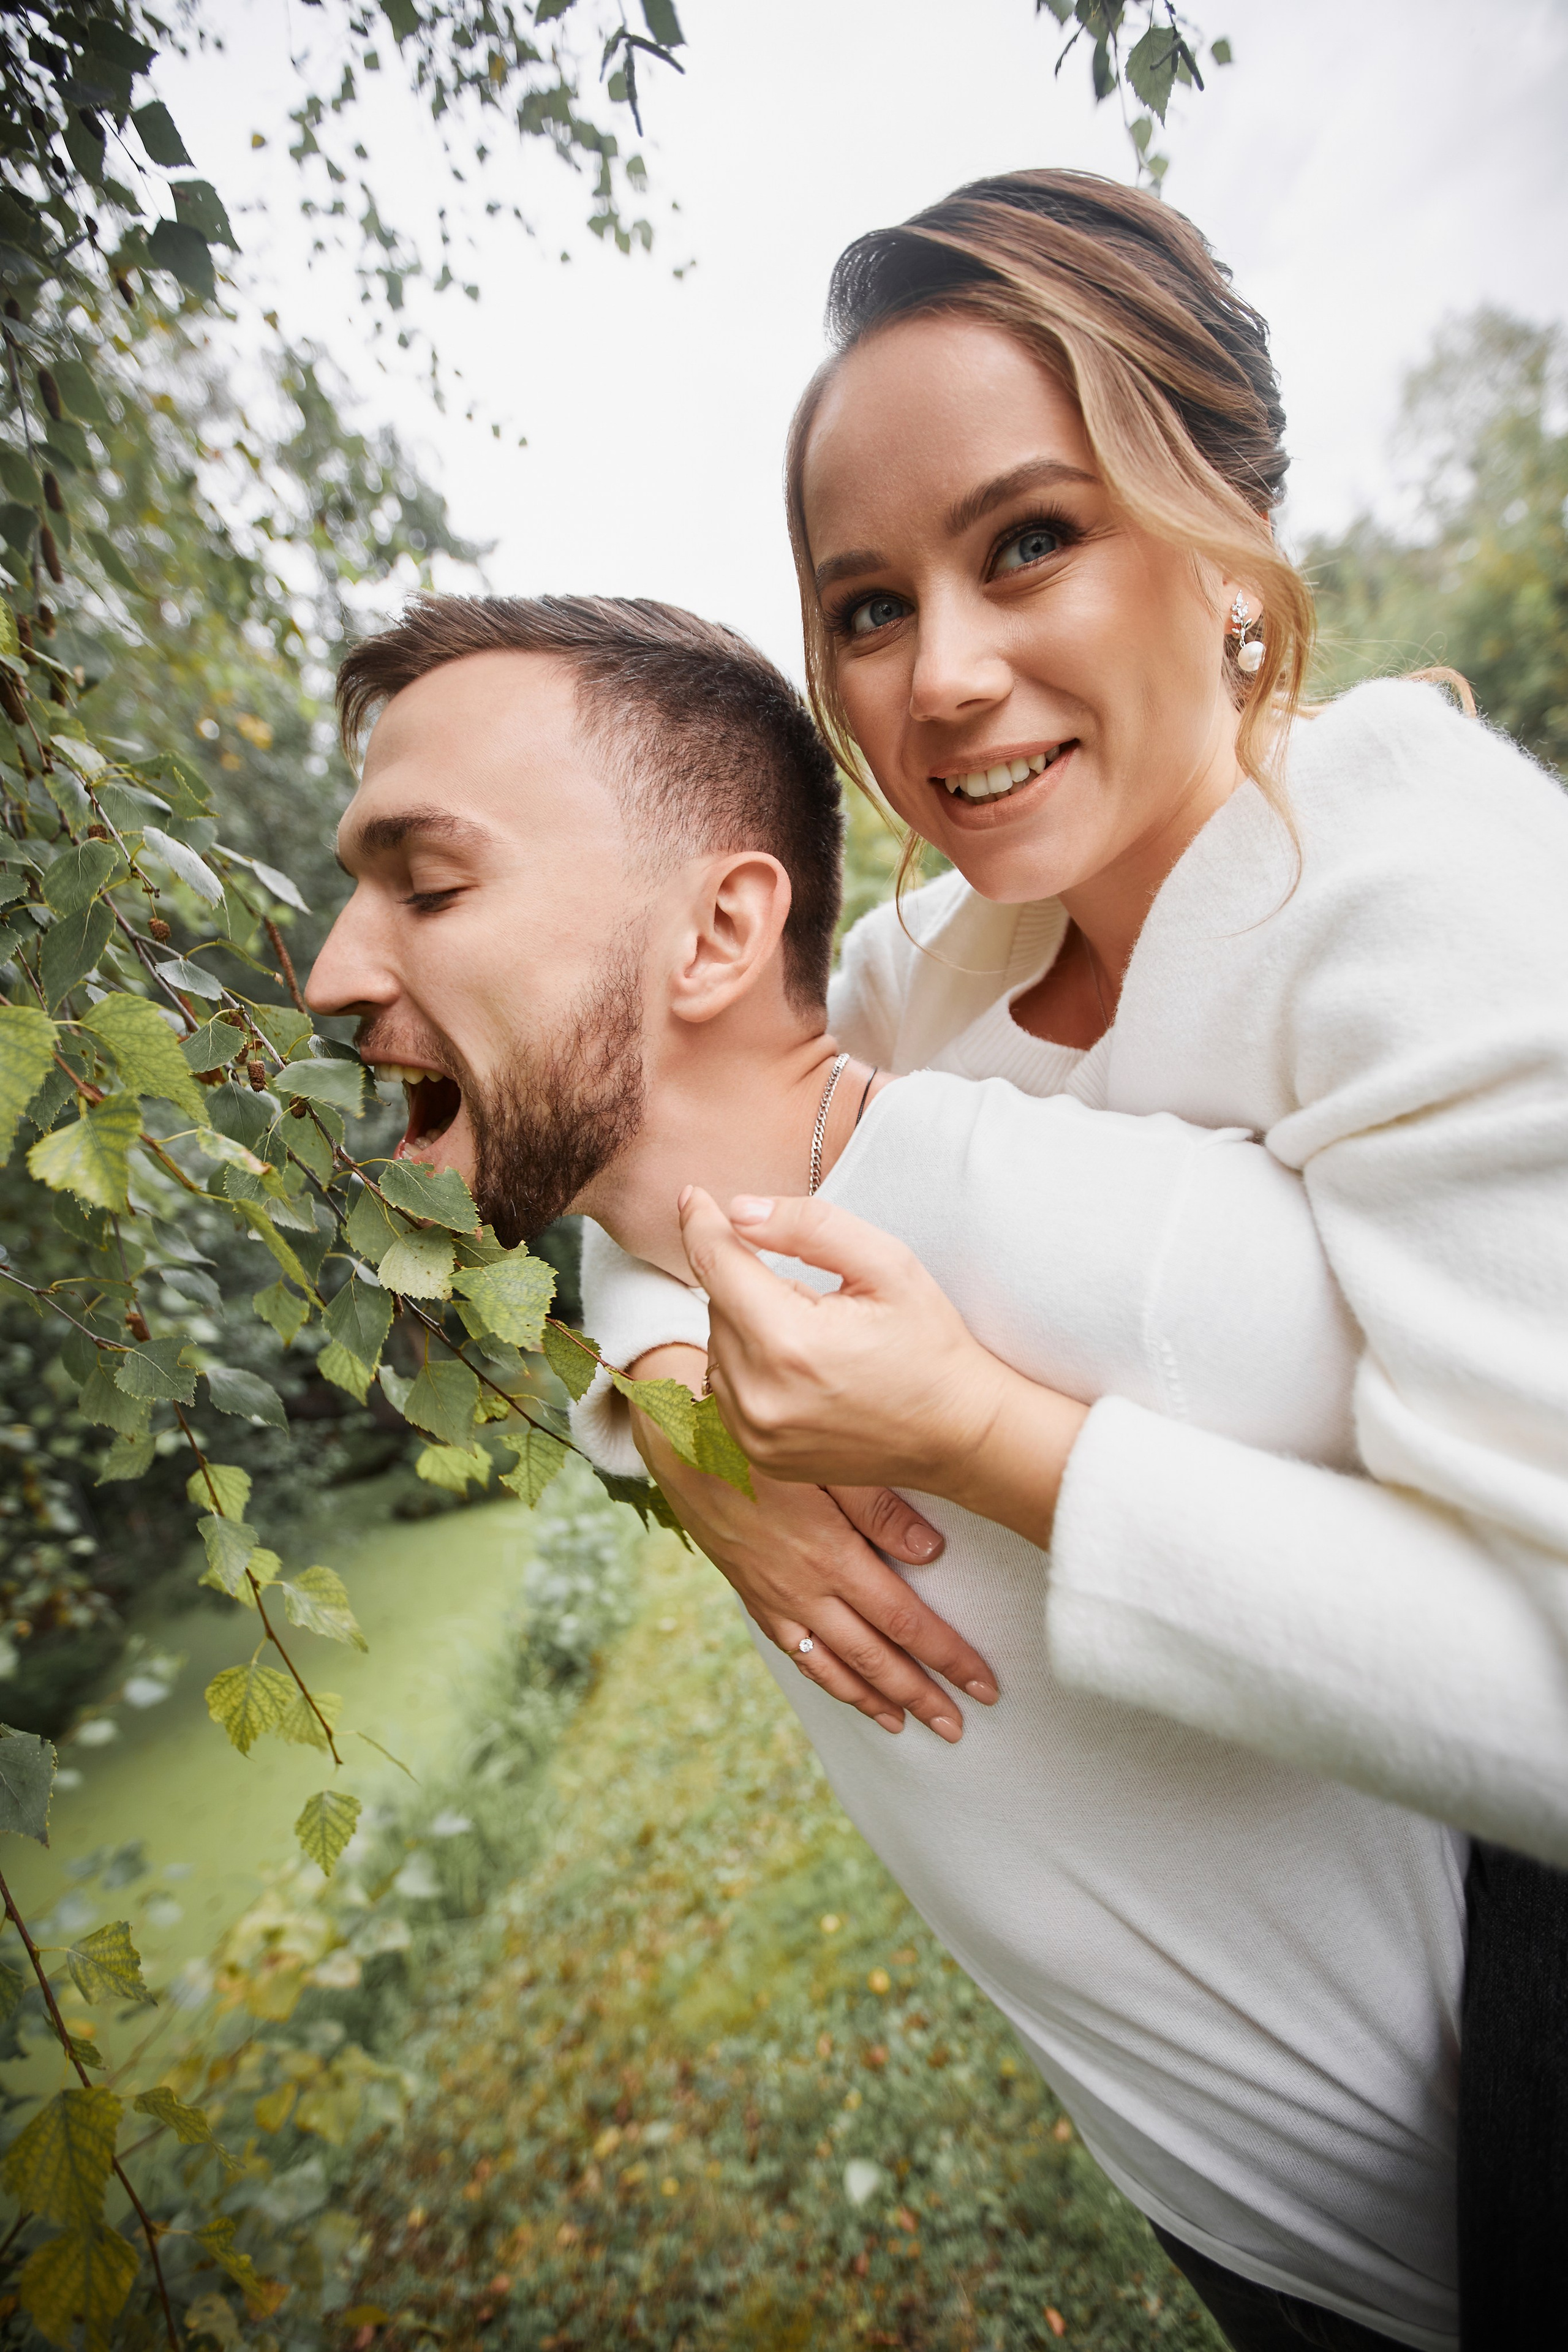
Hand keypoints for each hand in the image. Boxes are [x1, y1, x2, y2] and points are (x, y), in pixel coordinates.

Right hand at [627, 1345, 998, 1743]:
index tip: (983, 1683)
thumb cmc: (758, 1440)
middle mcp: (804, 1590)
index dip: (948, 1657)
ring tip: (909, 1726)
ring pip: (834, 1666)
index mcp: (831, 1556)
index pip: (905, 1621)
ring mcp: (775, 1599)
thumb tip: (933, 1550)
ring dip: (875, 1700)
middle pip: (875, 1657)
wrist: (678, 1442)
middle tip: (957, 1727)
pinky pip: (797, 1653)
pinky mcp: (752, 1595)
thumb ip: (879, 1506)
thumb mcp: (824, 1461)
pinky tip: (846, 1691)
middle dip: (921, 1695)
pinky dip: (827, 1680)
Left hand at [678, 1189, 1088, 1550]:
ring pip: (718, 1347)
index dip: (701, 1224)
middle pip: (717, 1306)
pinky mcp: (758, 1456)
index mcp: (789, 1343)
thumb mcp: (887, 1264)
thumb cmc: (929, 1343)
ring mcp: (755, 1434)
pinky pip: (726, 1389)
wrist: (959, 1432)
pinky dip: (750, 1367)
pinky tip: (800, 1369)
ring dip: (748, 1327)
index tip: (692, 1197)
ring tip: (814, 1339)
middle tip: (816, 1299)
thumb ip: (809, 1226)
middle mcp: (759, 1396)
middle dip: (752, 1285)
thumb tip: (738, 1211)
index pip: (716, 1266)